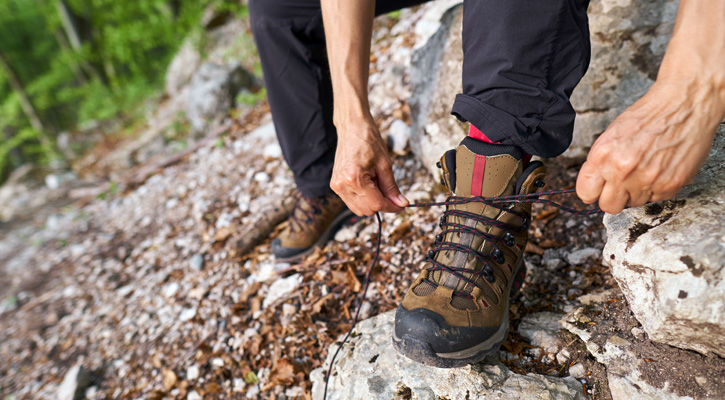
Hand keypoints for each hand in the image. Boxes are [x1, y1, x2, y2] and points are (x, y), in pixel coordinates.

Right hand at [330, 123, 408, 215]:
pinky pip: (352, 202)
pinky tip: (368, 184)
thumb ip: (392, 188)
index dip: (392, 207)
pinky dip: (364, 198)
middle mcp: (342, 185)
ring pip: (359, 209)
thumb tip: (401, 204)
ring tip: (376, 183)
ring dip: (372, 202)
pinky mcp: (335, 185)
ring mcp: (336, 186)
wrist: (352, 127)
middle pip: (367, 210)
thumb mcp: (385, 164)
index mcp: (354, 179)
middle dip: (382, 204)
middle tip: (390, 190)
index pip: (376, 204)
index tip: (402, 205)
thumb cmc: (369, 141)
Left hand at [576, 80, 720, 213]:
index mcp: (603, 155)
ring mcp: (646, 180)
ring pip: (633, 204)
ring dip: (638, 191)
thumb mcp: (612, 134)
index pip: (586, 192)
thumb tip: (596, 184)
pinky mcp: (669, 185)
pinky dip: (658, 188)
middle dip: (614, 197)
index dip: (593, 191)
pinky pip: (657, 199)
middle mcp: (622, 171)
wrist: (684, 104)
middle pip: (608, 206)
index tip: (599, 189)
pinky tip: (661, 168)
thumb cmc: (649, 115)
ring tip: (646, 168)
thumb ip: (601, 162)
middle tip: (622, 183)